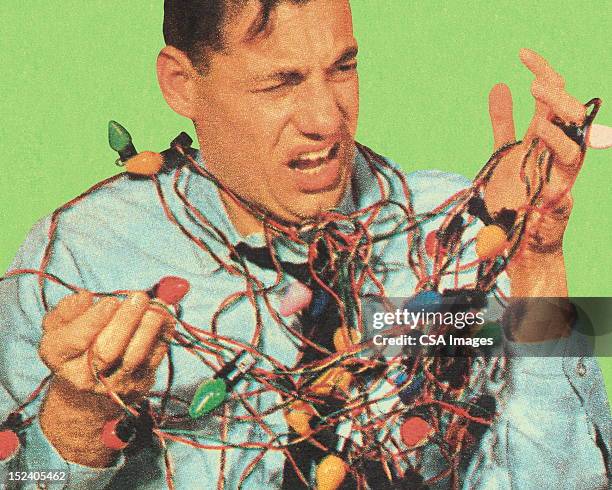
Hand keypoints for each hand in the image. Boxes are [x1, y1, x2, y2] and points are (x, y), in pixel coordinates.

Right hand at [38, 291, 172, 465]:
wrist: (88, 393)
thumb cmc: (76, 346)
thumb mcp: (61, 325)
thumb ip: (68, 309)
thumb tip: (85, 297)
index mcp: (58, 356)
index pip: (75, 340)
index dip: (93, 320)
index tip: (111, 301)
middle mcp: (84, 377)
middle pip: (106, 351)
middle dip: (125, 321)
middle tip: (139, 297)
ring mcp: (114, 385)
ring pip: (134, 358)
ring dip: (149, 328)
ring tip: (157, 304)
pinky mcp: (140, 385)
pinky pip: (154, 358)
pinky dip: (163, 335)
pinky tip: (167, 316)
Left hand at [484, 48, 586, 296]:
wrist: (513, 238)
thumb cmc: (512, 194)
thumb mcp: (503, 152)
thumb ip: (503, 121)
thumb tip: (500, 84)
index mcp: (545, 139)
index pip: (552, 99)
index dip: (542, 74)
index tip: (522, 53)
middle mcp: (556, 155)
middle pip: (568, 118)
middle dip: (556, 98)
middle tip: (535, 83)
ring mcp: (559, 179)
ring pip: (573, 150)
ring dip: (557, 130)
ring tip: (538, 116)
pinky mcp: (556, 206)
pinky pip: (564, 189)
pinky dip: (559, 172)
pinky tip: (547, 148)